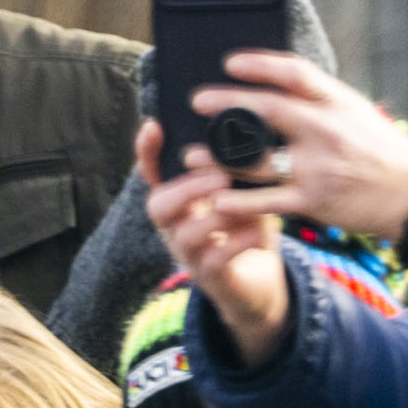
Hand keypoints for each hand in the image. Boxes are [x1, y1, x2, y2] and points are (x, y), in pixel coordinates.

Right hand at [139, 122, 291, 366]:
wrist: (259, 282)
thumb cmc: (246, 227)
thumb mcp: (241, 192)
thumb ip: (235, 168)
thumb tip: (245, 127)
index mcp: (179, 202)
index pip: (152, 173)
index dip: (147, 152)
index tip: (153, 125)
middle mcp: (175, 228)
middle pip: (157, 207)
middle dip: (186, 189)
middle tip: (220, 177)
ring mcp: (189, 255)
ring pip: (186, 235)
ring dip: (218, 215)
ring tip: (243, 202)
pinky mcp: (210, 278)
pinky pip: (215, 259)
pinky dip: (239, 241)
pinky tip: (259, 229)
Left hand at [190, 53, 407, 239]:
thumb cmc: (378, 148)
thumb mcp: (353, 111)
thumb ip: (317, 98)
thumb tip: (272, 81)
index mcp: (336, 101)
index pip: (294, 73)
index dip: (259, 64)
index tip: (229, 62)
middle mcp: (326, 130)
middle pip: (268, 110)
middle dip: (227, 104)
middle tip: (197, 101)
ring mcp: (318, 167)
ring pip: (258, 159)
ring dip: (219, 157)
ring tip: (191, 155)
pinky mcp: (313, 200)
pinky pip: (267, 202)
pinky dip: (239, 203)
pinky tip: (216, 200)